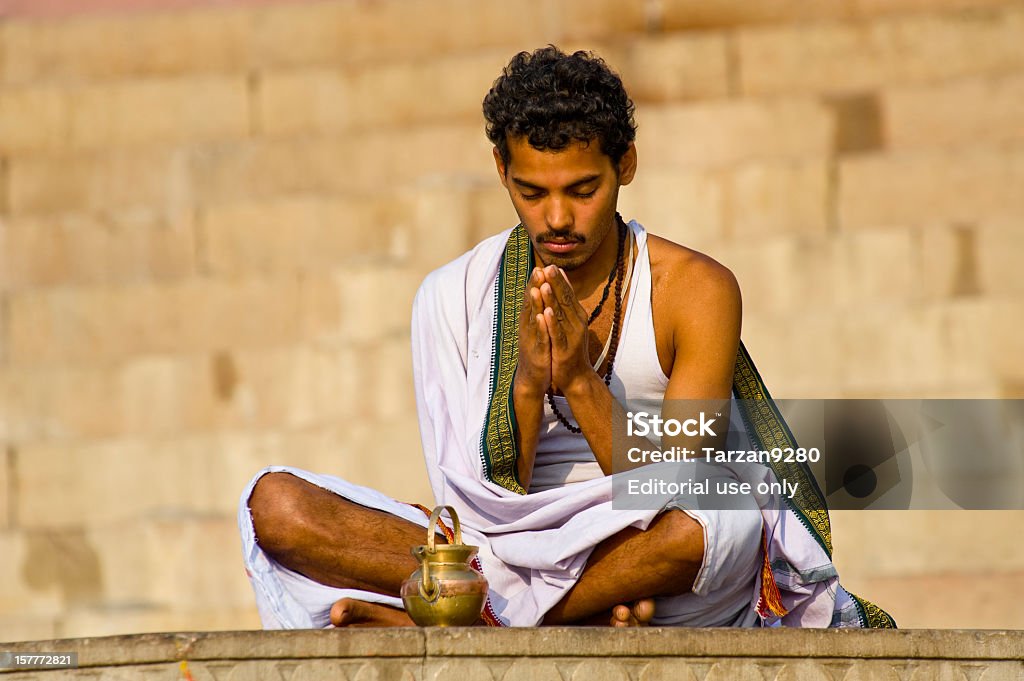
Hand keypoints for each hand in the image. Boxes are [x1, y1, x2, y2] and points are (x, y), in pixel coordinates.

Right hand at [515, 267, 551, 395]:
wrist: (533, 379)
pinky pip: (540, 337)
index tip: (540, 267)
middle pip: (531, 305)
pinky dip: (540, 327)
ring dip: (535, 303)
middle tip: (537, 269)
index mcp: (530, 322)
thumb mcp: (537, 331)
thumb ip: (537, 314)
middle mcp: (528, 328)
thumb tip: (538, 297)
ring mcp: (532, 340)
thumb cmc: (537, 352)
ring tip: (537, 288)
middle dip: (534, 287)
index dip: (535, 284)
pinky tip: (542, 317)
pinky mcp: (538, 352)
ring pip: (533, 319)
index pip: (532, 300)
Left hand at [539, 265, 594, 393]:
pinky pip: (557, 333)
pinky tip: (546, 312)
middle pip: (565, 300)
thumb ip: (566, 304)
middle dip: (556, 283)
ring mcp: (571, 336)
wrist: (575, 376)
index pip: (567, 294)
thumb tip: (561, 281)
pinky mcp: (564, 349)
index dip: (558, 280)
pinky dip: (552, 323)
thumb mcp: (569, 323)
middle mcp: (576, 323)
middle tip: (548, 267)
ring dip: (553, 299)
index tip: (549, 264)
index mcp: (576, 316)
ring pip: (561, 315)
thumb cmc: (569, 347)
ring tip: (544, 284)